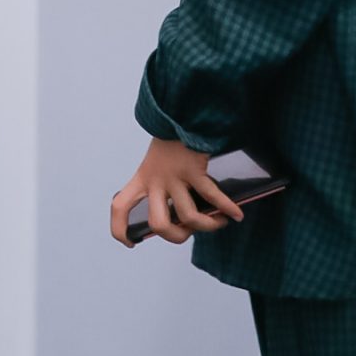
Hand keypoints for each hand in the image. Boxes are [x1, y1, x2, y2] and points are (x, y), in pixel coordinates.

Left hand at [109, 135, 243, 247]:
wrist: (181, 114)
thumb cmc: (171, 143)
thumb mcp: (155, 164)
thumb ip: (162, 189)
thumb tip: (185, 221)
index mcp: (141, 179)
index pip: (119, 207)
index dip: (119, 228)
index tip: (130, 242)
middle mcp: (155, 180)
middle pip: (158, 223)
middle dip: (176, 236)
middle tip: (188, 232)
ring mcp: (174, 176)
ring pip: (188, 215)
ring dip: (208, 226)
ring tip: (219, 222)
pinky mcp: (193, 169)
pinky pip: (211, 196)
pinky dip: (226, 208)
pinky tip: (236, 214)